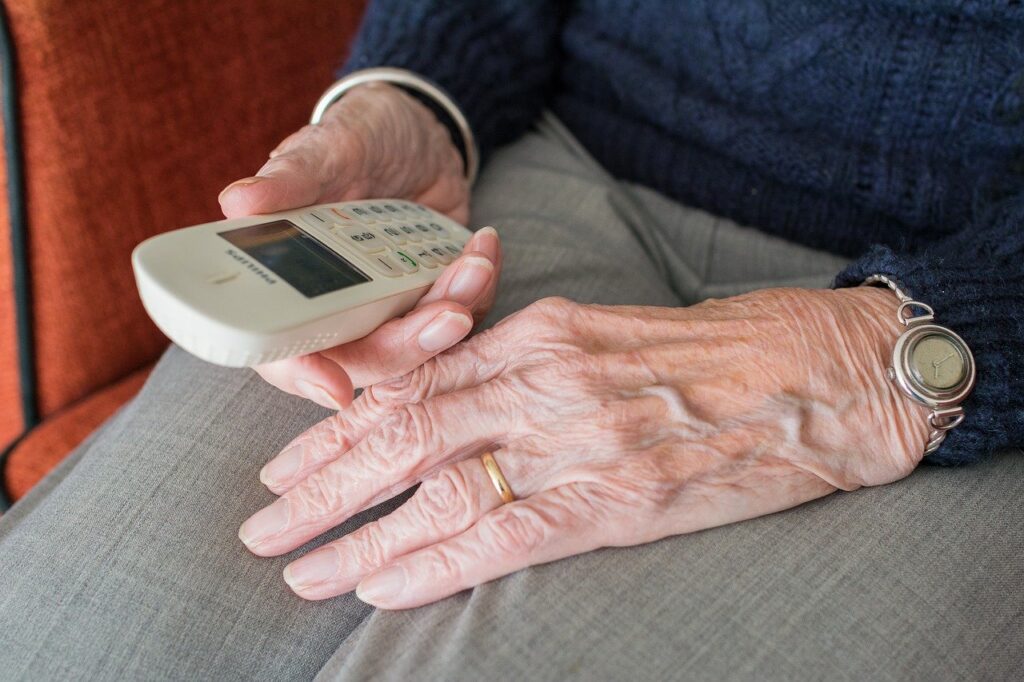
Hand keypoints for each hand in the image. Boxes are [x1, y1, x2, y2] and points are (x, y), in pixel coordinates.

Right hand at [218, 83, 490, 408]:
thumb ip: (291, 179)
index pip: (284, 352)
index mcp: (291, 286)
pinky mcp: (433, 298)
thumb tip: (237, 202)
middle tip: (450, 314)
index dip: (305, 376)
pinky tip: (484, 249)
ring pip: (421, 345)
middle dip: (411, 345)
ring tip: (474, 264)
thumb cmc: (358, 137)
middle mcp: (339, 309)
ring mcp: (391, 308)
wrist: (418, 129)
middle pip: (367, 361)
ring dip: (455, 311)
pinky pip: (462, 316)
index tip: (335, 388)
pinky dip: (479, 290)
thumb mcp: (327, 149)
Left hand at [239, 288, 930, 608]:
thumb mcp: (608, 335)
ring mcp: (578, 439)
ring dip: (358, 535)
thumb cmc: (715, 352)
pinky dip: (432, 564)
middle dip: (321, 484)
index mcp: (541, 332)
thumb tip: (456, 406)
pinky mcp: (617, 499)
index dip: (340, 428)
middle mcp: (546, 379)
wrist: (816, 375)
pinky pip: (502, 535)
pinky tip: (381, 589)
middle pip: (404, 433)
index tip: (289, 465)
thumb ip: (529, 365)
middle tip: (262, 526)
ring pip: (437, 488)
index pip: (414, 382)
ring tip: (299, 570)